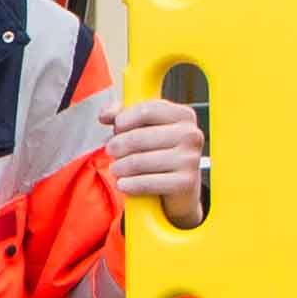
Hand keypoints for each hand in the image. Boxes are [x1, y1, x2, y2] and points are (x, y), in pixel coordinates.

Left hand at [107, 92, 209, 215]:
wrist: (180, 186)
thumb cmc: (159, 151)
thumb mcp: (143, 127)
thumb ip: (121, 115)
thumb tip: (105, 115)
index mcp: (183, 115)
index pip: (146, 110)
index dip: (123, 120)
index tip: (116, 128)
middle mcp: (191, 134)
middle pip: (138, 137)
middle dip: (116, 145)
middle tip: (110, 151)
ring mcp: (190, 159)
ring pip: (139, 161)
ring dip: (119, 167)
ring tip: (116, 168)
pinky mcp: (186, 182)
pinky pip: (146, 183)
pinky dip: (129, 185)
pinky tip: (123, 184)